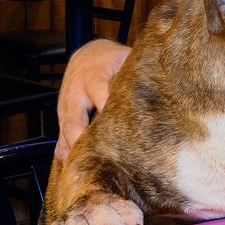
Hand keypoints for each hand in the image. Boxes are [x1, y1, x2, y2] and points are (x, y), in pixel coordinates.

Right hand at [55, 39, 130, 159]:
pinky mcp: (62, 116)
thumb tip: (164, 88)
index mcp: (94, 77)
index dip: (107, 110)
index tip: (120, 131)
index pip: (100, 96)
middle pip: (76, 121)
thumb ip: (137, 73)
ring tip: (87, 169)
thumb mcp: (125, 59)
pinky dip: (64, 152)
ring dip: (74, 150)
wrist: (87, 56)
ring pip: (66, 131)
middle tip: (99, 158)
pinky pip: (59, 137)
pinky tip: (73, 167)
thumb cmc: (112, 60)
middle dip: (84, 140)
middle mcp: (76, 93)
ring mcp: (66, 106)